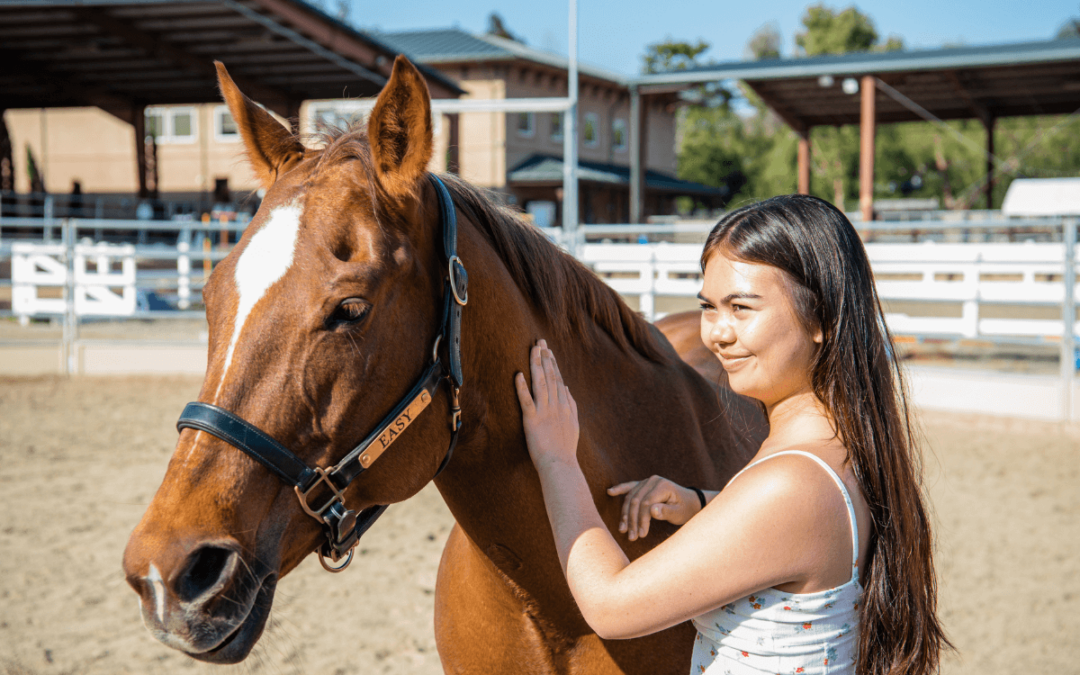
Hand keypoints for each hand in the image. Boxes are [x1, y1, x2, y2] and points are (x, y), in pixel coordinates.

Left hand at [515, 340, 579, 469]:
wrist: (560, 464)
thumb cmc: (565, 448)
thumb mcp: (573, 424)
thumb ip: (571, 405)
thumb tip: (567, 388)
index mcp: (565, 405)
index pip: (558, 379)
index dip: (553, 363)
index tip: (549, 350)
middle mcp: (556, 405)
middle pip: (550, 376)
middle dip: (545, 357)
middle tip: (540, 341)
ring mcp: (545, 411)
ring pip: (540, 383)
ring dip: (537, 364)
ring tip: (533, 349)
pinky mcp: (533, 420)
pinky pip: (526, 401)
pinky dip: (522, 387)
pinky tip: (518, 375)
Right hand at [607, 476, 700, 540]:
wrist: (690, 502)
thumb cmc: (685, 509)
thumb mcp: (679, 513)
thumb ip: (666, 512)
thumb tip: (652, 511)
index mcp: (662, 486)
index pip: (646, 503)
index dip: (641, 520)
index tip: (641, 535)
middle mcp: (653, 480)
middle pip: (636, 501)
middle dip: (631, 520)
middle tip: (632, 537)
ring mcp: (647, 481)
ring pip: (630, 498)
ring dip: (625, 514)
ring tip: (623, 530)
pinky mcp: (643, 484)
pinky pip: (629, 487)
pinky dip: (620, 489)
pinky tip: (610, 492)